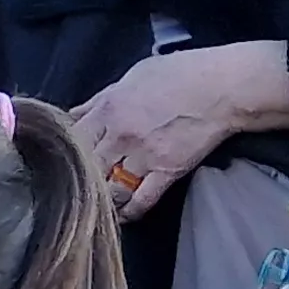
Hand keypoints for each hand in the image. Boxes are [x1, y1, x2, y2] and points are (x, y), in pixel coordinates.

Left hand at [74, 42, 288, 218]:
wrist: (222, 87)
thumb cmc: (180, 73)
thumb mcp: (132, 76)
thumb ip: (101, 99)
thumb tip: (76, 114)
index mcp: (109, 108)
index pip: (72, 138)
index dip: (67, 150)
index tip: (66, 159)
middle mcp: (121, 135)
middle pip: (87, 166)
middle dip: (82, 176)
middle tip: (78, 185)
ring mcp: (143, 156)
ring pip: (110, 187)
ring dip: (103, 197)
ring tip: (98, 202)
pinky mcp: (167, 172)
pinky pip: (141, 201)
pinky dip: (129, 212)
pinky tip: (122, 215)